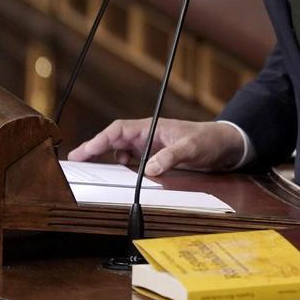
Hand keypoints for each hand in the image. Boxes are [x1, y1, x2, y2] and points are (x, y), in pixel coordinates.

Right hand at [66, 118, 244, 175]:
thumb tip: (148, 169)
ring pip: (120, 150)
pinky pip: (132, 159)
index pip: (118, 131)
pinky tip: (119, 173)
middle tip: (74, 162)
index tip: (82, 152)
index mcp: (151, 127)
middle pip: (114, 140)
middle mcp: (147, 134)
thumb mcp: (190, 148)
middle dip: (94, 149)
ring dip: (105, 157)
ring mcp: (150, 145)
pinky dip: (122, 165)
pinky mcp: (156, 155)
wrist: (224, 144)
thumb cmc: (208, 140)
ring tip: (88, 168)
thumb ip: (170, 157)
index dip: (98, 141)